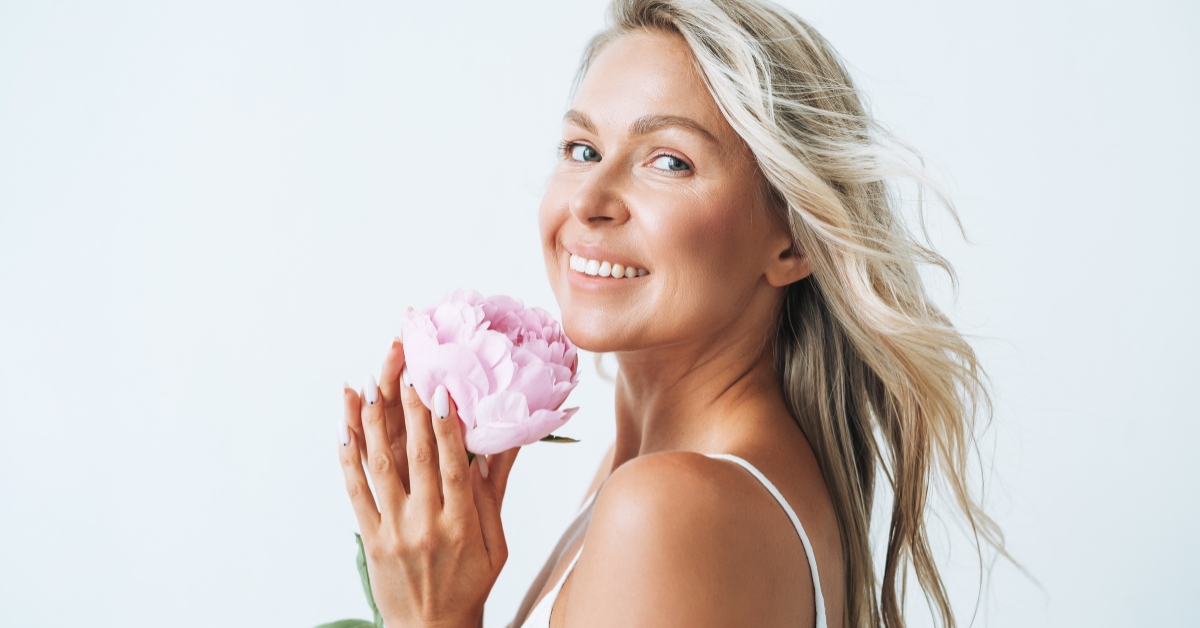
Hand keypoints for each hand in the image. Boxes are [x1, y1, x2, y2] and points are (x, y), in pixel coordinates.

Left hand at [339, 338, 518, 627]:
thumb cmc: (470, 584)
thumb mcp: (496, 541)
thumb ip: (495, 491)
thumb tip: (504, 444)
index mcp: (463, 523)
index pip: (453, 464)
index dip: (446, 425)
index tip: (441, 390)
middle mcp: (426, 524)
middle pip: (416, 457)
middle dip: (409, 410)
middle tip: (405, 372)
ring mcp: (394, 531)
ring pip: (380, 468)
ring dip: (371, 424)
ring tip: (367, 388)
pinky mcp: (371, 538)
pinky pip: (356, 493)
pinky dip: (348, 460)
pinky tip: (344, 430)